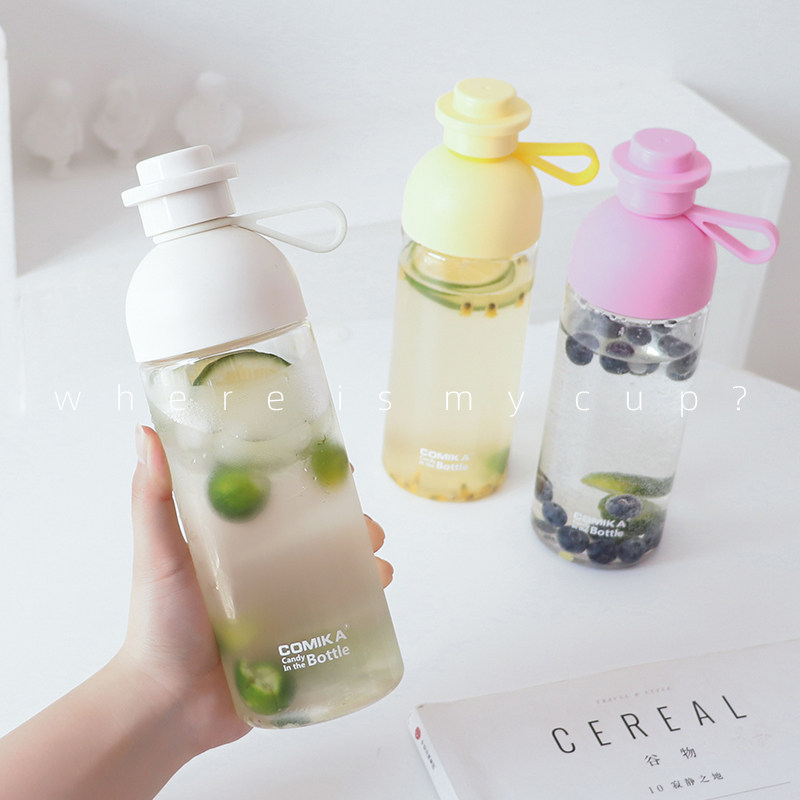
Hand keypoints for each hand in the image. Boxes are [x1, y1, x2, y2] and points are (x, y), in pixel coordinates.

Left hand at [122, 425, 392, 752]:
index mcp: (235, 541)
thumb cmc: (158, 625)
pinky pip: (337, 618)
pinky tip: (378, 599)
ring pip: (336, 574)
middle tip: (368, 529)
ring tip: (380, 568)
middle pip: (318, 536)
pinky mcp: (295, 641)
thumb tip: (145, 433)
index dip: (312, 482)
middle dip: (351, 526)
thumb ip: (152, 497)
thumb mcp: (157, 553)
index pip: (281, 500)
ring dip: (365, 564)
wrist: (168, 706)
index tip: (337, 467)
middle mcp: (262, 568)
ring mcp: (282, 605)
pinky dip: (364, 606)